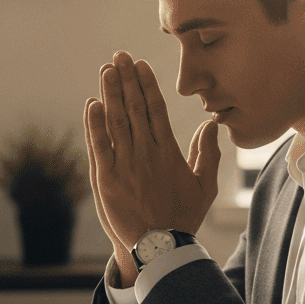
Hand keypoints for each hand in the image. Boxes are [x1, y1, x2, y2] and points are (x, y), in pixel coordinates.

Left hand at [83, 51, 219, 272]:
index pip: (156, 110)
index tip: (141, 65)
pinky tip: (92, 104)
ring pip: (116, 121)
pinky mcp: (107, 179)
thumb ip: (209, 153)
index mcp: (169, 152)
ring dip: (111, 93)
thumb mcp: (205, 185)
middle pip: (135, 108)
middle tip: (120, 56)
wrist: (161, 248)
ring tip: (107, 70)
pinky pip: (100, 145)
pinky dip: (95, 124)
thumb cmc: (184, 217)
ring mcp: (125, 165)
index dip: (147, 85)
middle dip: (127, 80)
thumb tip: (212, 125)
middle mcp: (146, 153)